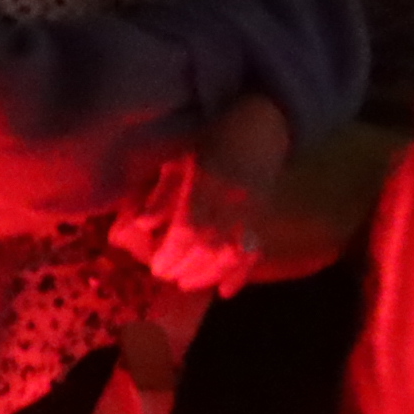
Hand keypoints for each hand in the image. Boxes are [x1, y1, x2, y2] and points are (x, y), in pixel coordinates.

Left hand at [110, 92, 293, 293]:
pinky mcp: (265, 215)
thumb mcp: (186, 156)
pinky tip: (228, 292)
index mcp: (209, 182)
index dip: (173, 252)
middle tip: (169, 279)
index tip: (157, 267)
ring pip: (232, 252)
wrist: (270, 121)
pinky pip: (255, 249)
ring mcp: (253, 210)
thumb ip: (166, 191)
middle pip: (210, 245)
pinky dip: (242, 273)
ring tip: (190, 285)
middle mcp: (233, 200)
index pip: (189, 227)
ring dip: (210, 274)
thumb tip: (143, 224)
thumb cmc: (220, 133)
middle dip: (187, 267)